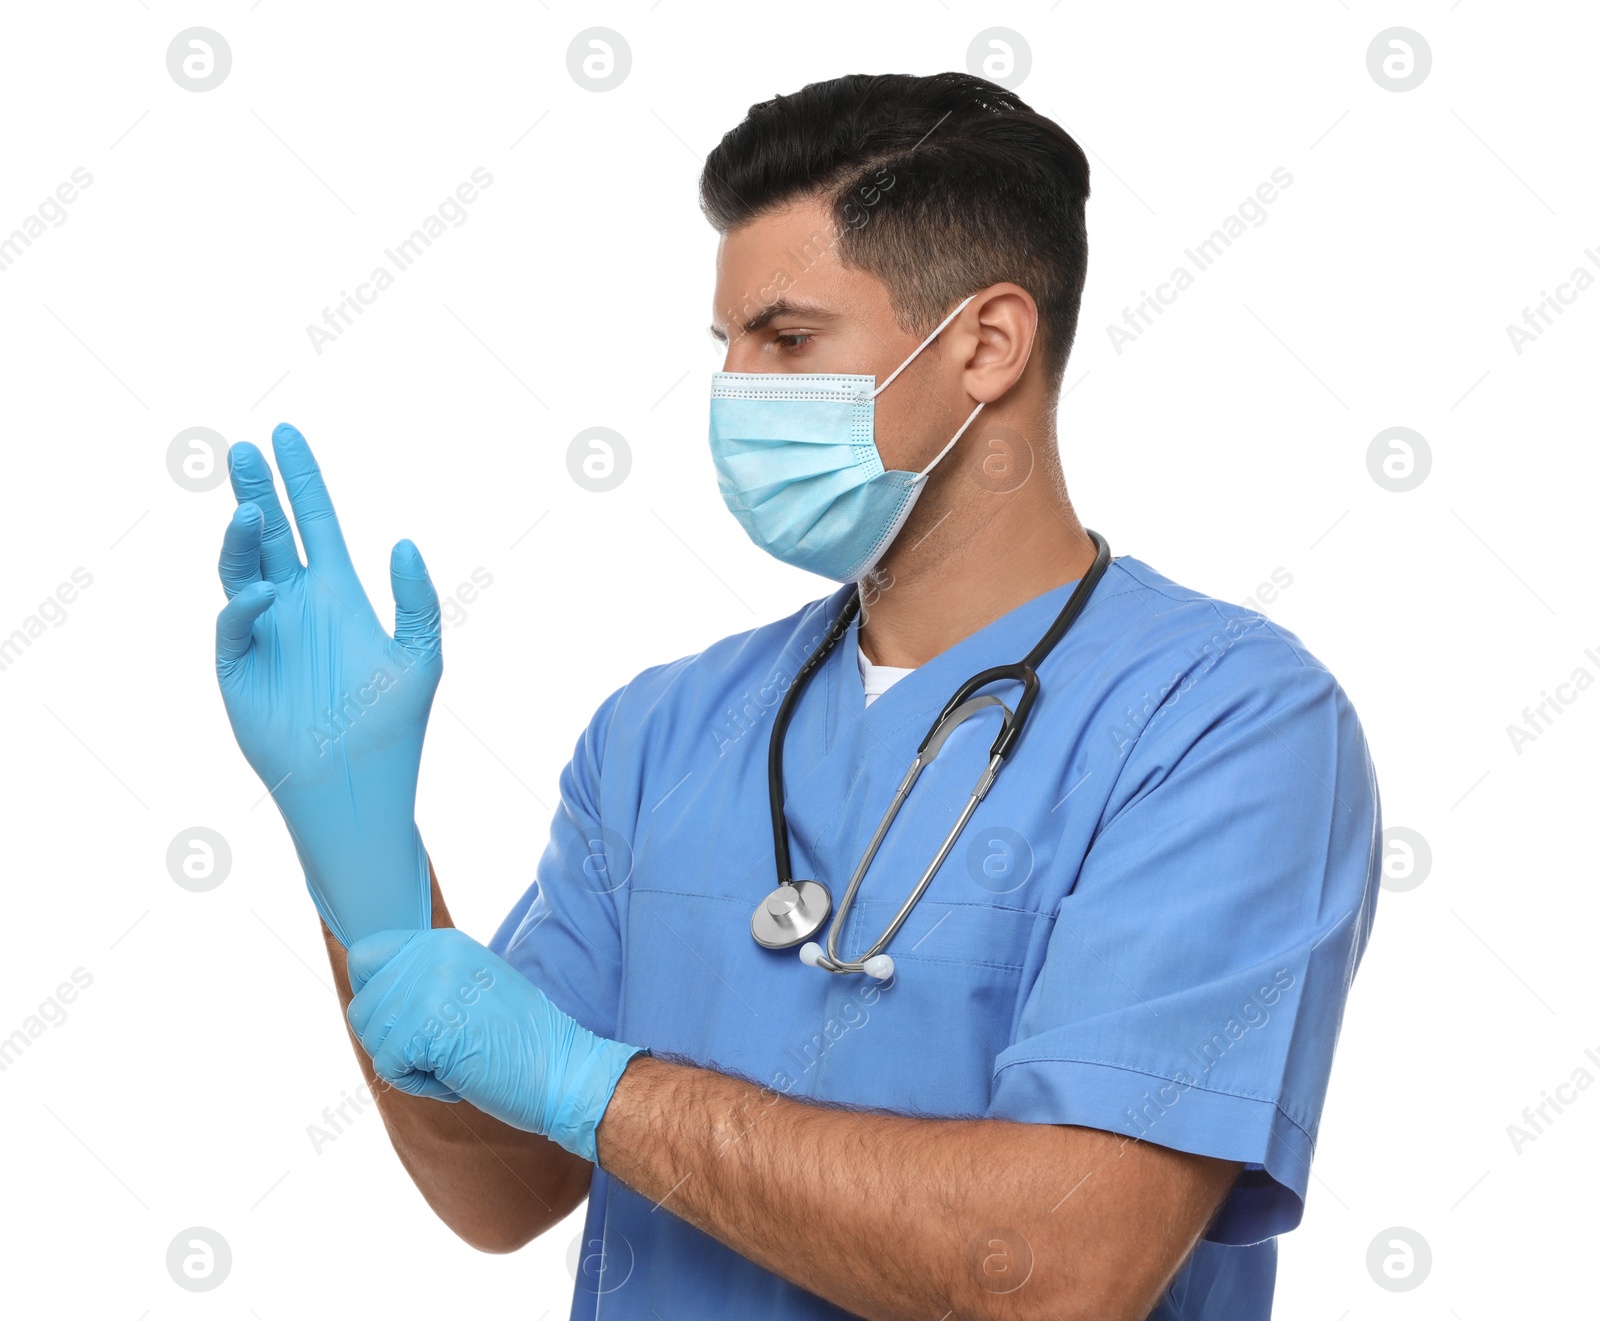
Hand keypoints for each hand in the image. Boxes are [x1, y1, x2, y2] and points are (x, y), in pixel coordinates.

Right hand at [214, 422, 440, 945]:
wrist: (360, 785)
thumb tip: (404, 543)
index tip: (284, 435)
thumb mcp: (421, 655)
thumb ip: (417, 600)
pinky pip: (234, 624)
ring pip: (242, 569)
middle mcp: (295, 605)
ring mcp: (263, 633)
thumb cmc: (395, 724)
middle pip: (268, 533)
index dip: (300, 480)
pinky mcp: (237, 667)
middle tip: (244, 449)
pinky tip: (264, 593)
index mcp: (336, 594)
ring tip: (249, 510)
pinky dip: (243, 605)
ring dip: (243, 538)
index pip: (314, 522)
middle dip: (256, 490)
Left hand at [346, 928, 646, 1161]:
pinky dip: (418, 1085)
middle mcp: (433, 954)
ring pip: (372, 1038)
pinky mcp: (428, 1026)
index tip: (406, 1022)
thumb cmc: (520, 1042)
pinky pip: (388, 1066)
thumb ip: (428, 979)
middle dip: (392, 1042)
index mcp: (443, 942)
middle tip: (442, 1050)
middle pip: (362, 1007)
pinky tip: (457, 1078)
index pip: (365, 955)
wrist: (563, 1070)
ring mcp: (430, 987)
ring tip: (454, 1062)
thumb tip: (371, 989)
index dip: (374, 996)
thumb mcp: (473, 987)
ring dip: (407, 1065)